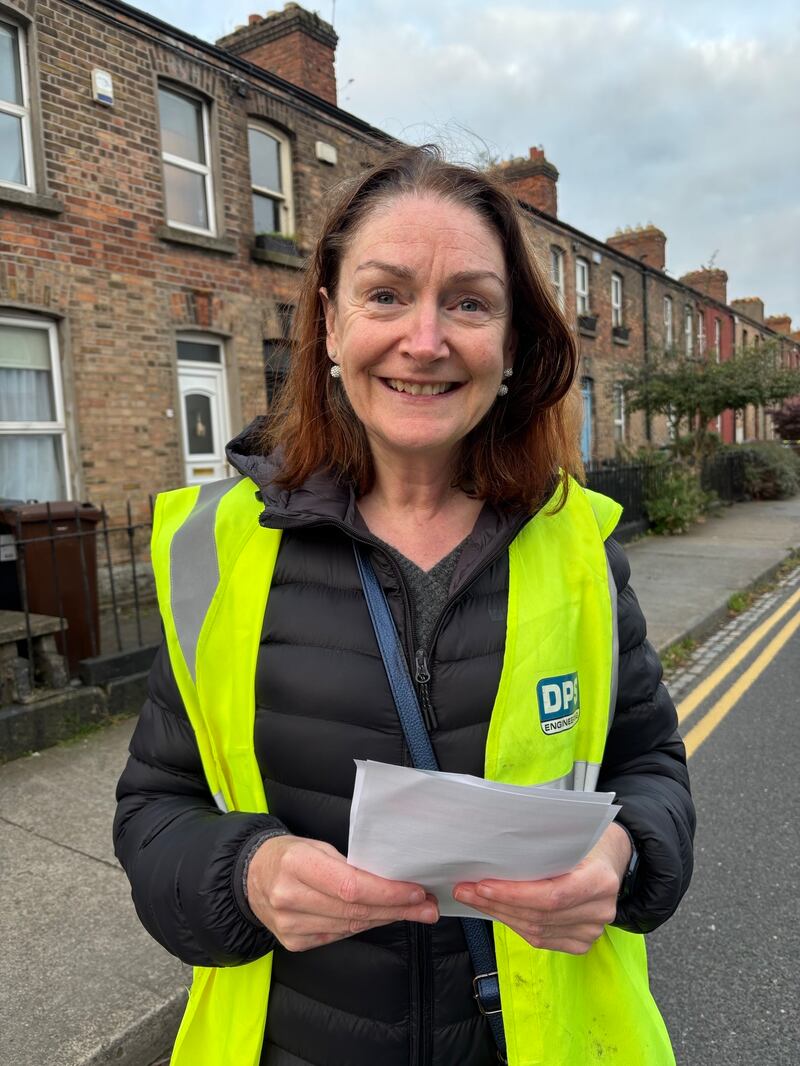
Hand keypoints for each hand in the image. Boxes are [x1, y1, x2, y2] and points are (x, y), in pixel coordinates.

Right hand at [246, 835, 439, 951]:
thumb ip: (348, 863)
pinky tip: (382, 917)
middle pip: (354, 910)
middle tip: (427, 907)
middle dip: (397, 909)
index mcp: (296, 864)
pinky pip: (339, 935)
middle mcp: (290, 898)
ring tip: (415, 912)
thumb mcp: (316, 846)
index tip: (415, 892)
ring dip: (386, 919)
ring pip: (350, 926)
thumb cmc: (290, 855)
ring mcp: (290, 925)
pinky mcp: (294, 942)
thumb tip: (392, 878)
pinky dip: (363, 925)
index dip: (386, 892)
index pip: (350, 886)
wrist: (250, 877)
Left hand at [452, 822, 631, 954]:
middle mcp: (600, 910)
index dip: (515, 894)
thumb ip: (541, 848)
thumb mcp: (570, 836)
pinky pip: (541, 939)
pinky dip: (515, 925)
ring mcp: (592, 931)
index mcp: (601, 880)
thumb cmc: (585, 842)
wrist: (611, 861)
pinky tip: (498, 911)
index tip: (482, 885)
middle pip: (540, 915)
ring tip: (474, 899)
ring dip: (500, 915)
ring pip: (537, 931)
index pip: (552, 895)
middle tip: (466, 891)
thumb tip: (493, 853)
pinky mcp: (581, 942)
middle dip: (497, 903)